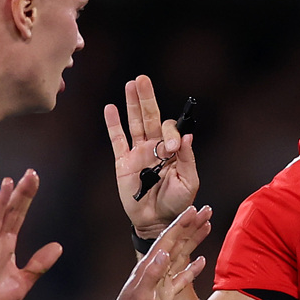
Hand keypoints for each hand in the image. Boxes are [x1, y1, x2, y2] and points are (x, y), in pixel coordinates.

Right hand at [0, 170, 62, 299]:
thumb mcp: (23, 281)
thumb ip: (38, 264)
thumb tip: (58, 246)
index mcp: (7, 246)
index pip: (18, 216)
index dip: (26, 198)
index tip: (34, 178)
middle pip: (9, 213)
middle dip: (20, 194)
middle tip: (30, 173)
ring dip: (0, 203)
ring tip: (7, 183)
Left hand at [100, 205, 211, 299]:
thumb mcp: (141, 296)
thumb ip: (152, 275)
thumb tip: (165, 253)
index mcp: (149, 266)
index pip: (168, 240)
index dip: (181, 224)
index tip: (193, 210)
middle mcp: (156, 270)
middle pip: (178, 242)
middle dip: (192, 226)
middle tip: (207, 211)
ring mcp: (162, 282)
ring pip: (182, 256)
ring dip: (194, 241)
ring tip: (207, 226)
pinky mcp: (167, 296)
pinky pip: (182, 278)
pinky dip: (193, 268)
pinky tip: (202, 260)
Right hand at [104, 74, 198, 236]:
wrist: (158, 221)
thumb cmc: (177, 203)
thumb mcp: (188, 182)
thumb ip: (187, 159)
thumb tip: (186, 137)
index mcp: (172, 150)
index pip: (170, 130)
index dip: (170, 134)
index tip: (170, 148)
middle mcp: (154, 147)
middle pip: (150, 116)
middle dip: (146, 98)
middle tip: (143, 79)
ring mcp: (137, 153)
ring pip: (133, 123)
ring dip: (131, 104)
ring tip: (130, 84)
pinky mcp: (123, 162)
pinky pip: (117, 140)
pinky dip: (113, 124)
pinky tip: (111, 108)